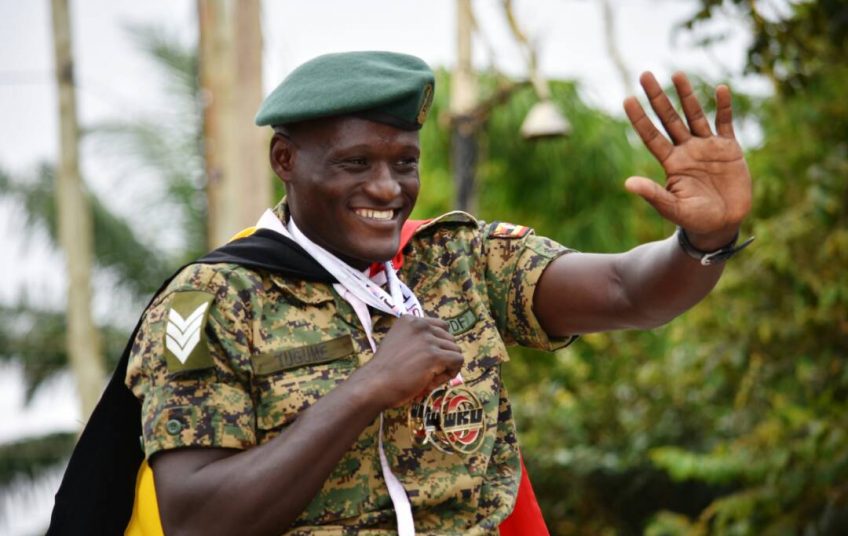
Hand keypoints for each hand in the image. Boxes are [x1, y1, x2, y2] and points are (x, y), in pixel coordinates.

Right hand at [355, 316, 463, 408]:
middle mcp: (421, 325)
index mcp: (410, 319)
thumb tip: (440, 348)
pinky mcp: (435, 355)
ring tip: (429, 377)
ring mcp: (428, 339)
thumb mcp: (398, 343)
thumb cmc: (383, 370)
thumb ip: (415, 340)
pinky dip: (451, 372)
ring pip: (455, 350)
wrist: (374, 384)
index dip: (438, 344)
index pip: (440, 326)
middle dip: (443, 355)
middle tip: (427, 371)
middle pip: (450, 338)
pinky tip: (434, 380)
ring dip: (447, 365)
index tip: (426, 358)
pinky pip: (458, 361)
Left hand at [624, 72, 751, 249]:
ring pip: (695, 115)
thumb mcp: (672, 207)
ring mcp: (707, 147)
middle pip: (669, 118)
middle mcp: (686, 150)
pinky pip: (725, 123)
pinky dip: (724, 107)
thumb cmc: (694, 219)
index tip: (627, 99)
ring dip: (686, 95)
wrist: (722, 224)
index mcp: (671, 162)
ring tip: (676, 74)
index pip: (651, 136)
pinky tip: (720, 89)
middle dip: (657, 97)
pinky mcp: (729, 148)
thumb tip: (627, 184)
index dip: (640, 118)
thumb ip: (652, 194)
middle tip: (644, 74)